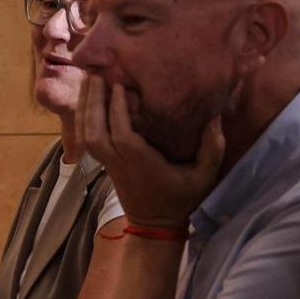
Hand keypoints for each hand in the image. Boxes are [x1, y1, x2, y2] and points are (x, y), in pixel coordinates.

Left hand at [77, 74, 223, 229]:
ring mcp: (109, 163)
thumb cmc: (182, 198)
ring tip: (88, 80)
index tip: (118, 84)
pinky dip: (84, 119)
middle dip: (92, 102)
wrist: (156, 225)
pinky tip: (87, 100)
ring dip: (85, 108)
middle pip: (95, 131)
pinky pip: (87, 140)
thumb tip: (215, 118)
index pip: (122, 134)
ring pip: (87, 135)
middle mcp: (119, 161)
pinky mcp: (105, 163)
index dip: (116, 110)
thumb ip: (212, 147)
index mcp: (140, 162)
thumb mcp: (204, 175)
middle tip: (94, 73)